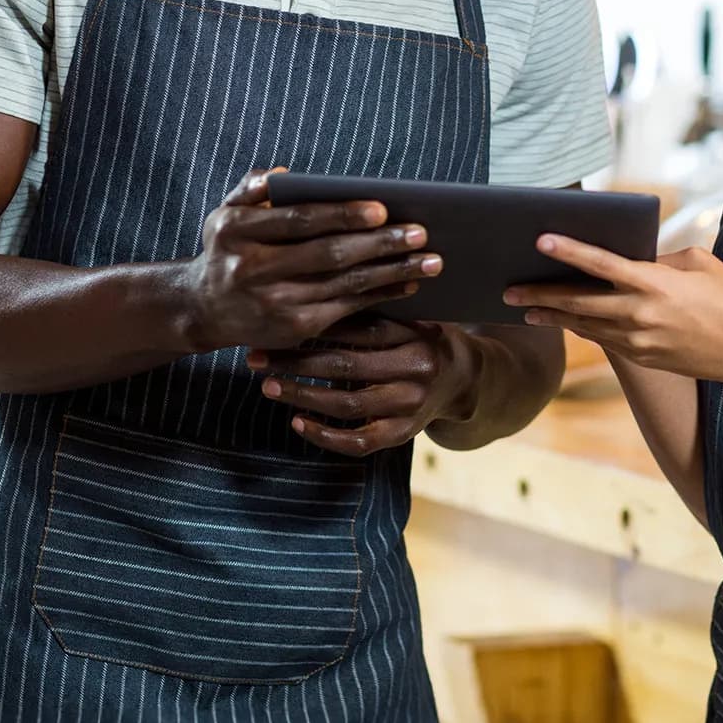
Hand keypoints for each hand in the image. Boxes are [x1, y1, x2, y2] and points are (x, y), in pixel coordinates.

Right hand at [181, 170, 442, 352]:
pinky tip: (407, 283)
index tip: (382, 209)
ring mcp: (274, 303)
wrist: (203, 308)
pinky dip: (380, 295)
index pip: (299, 221)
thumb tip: (284, 174)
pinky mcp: (293, 329)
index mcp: (236, 231)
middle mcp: (251, 270)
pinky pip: (347, 308)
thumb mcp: (225, 213)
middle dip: (380, 244)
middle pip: (329, 255)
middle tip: (421, 233)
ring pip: (345, 284)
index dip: (343, 215)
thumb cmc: (228, 248)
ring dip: (393, 272)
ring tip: (431, 261)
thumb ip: (252, 188)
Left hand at [246, 314, 477, 456]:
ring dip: (302, 395)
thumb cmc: (423, 337)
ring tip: (268, 386)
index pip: (359, 328)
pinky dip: (326, 435)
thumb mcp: (409, 315)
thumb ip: (374, 305)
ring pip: (348, 404)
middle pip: (347, 366)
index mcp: (416, 333)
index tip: (274, 320)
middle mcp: (416, 370)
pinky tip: (298, 423)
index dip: (314, 325)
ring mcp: (411, 405)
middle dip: (296, 361)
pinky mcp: (404, 434)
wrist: (466, 379)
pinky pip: (360, 442)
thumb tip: (313, 281)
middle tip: (257, 356)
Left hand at [504, 236, 722, 384]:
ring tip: (525, 309)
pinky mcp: (644, 358)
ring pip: (586, 326)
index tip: (540, 240)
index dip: (569, 251)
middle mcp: (641, 314)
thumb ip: (659, 260)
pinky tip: (567, 321)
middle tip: (508, 290)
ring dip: (555, 317)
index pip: (602, 265)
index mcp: (656, 284)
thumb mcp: (700, 264)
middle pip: (580, 303)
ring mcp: (641, 341)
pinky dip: (584, 328)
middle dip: (541, 296)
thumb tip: (632, 260)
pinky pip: (606, 340)